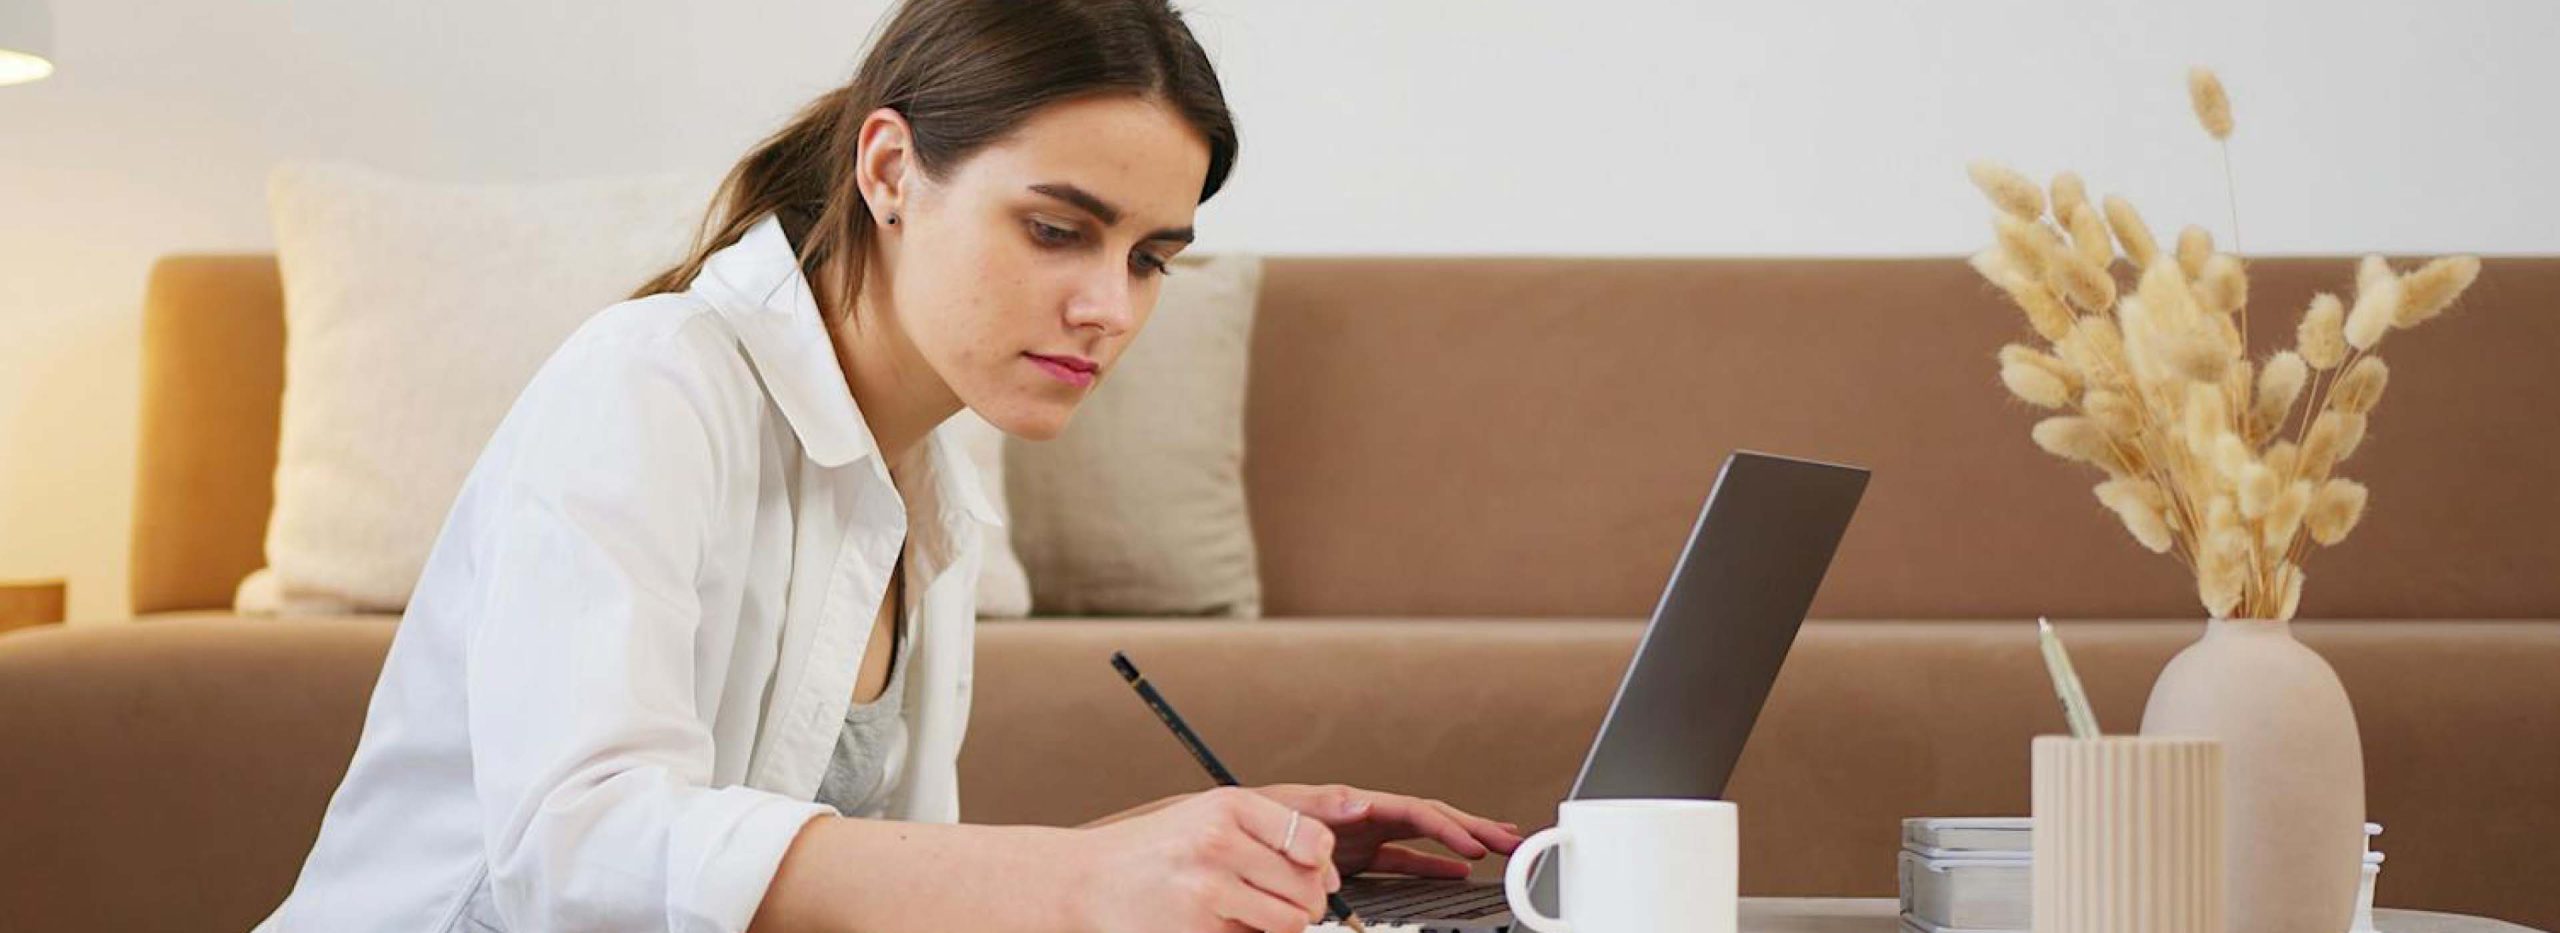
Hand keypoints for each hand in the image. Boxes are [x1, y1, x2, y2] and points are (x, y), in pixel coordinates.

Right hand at [1072, 786, 1343, 932]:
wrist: (1088, 880)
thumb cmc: (1154, 849)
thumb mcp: (1208, 816)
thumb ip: (1270, 832)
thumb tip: (1329, 873)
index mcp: (1228, 807)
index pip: (1314, 841)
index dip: (1322, 865)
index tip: (1313, 872)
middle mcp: (1219, 844)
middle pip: (1308, 888)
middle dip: (1306, 902)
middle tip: (1281, 900)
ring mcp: (1207, 891)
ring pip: (1290, 922)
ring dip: (1281, 925)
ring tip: (1252, 913)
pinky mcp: (1198, 932)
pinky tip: (1223, 924)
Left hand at [1248, 783, 1524, 879]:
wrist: (1227, 836)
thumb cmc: (1252, 818)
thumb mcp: (1285, 808)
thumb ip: (1323, 806)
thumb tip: (1358, 802)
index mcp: (1356, 803)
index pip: (1415, 812)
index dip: (1447, 828)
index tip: (1473, 846)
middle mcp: (1367, 816)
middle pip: (1433, 819)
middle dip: (1473, 827)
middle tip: (1512, 840)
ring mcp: (1367, 837)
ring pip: (1426, 839)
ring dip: (1462, 844)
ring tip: (1500, 849)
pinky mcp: (1359, 857)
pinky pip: (1407, 860)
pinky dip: (1434, 866)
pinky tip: (1459, 873)